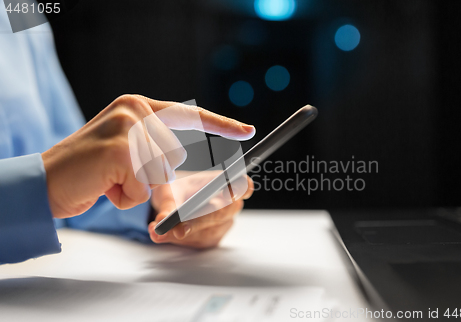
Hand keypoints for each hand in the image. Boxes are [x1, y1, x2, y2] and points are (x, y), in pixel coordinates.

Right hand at [42, 95, 254, 218]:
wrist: (44, 181)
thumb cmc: (86, 169)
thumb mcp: (122, 146)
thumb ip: (149, 142)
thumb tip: (178, 159)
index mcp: (137, 106)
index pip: (187, 114)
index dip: (220, 125)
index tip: (248, 131)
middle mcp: (134, 110)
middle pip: (174, 156)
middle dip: (150, 175)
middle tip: (116, 173)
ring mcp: (127, 128)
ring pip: (161, 174)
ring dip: (137, 187)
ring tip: (108, 179)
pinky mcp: (121, 152)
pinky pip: (144, 190)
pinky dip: (126, 198)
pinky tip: (103, 187)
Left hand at [148, 171, 253, 247]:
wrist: (172, 200)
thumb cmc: (177, 189)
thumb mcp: (169, 191)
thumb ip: (169, 205)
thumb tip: (163, 220)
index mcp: (223, 182)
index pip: (241, 185)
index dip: (240, 189)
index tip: (231, 192)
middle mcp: (229, 203)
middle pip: (221, 214)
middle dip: (197, 223)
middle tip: (178, 230)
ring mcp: (224, 223)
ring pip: (206, 232)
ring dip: (180, 234)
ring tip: (158, 230)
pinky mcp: (212, 238)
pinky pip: (196, 243)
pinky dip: (177, 240)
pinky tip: (161, 235)